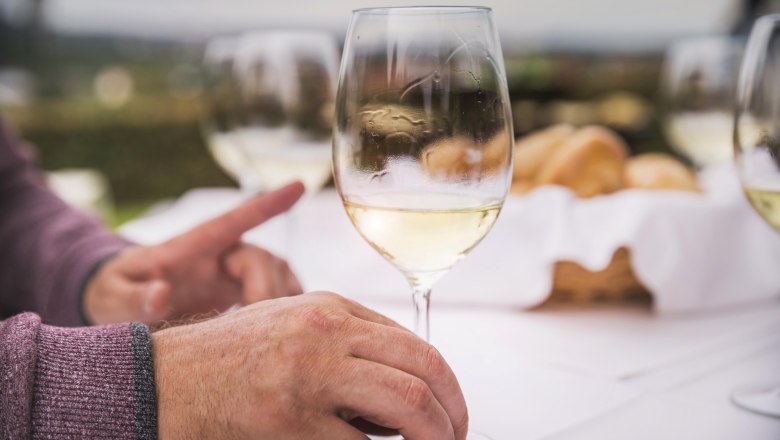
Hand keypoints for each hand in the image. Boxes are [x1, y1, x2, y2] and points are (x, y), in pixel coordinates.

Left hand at [83, 182, 304, 324]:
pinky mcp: (242, 291)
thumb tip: (161, 294)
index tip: (299, 187)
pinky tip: (280, 328)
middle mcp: (220, 253)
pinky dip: (284, 306)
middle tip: (257, 324)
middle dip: (265, 288)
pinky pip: (278, 292)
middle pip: (259, 257)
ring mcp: (233, 272)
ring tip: (273, 329)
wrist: (122, 305)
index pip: (234, 219)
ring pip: (276, 273)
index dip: (267, 204)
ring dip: (281, 297)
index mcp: (191, 245)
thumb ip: (132, 297)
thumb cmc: (115, 292)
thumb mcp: (110, 297)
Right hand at [153, 292, 468, 439]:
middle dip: (453, 411)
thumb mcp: (294, 322)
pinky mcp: (290, 419)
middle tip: (457, 436)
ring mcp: (309, 374)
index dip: (446, 383)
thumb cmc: (234, 356)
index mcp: (330, 308)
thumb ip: (348, 337)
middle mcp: (325, 332)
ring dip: (436, 435)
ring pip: (406, 403)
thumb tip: (407, 375)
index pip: (415, 343)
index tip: (451, 409)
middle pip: (423, 369)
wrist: (169, 379)